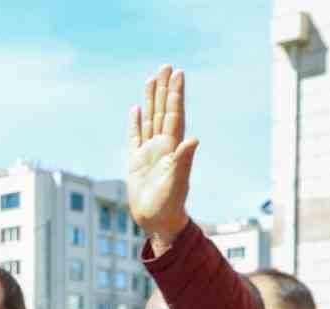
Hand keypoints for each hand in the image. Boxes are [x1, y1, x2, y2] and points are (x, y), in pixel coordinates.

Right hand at [126, 64, 198, 248]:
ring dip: (151, 99)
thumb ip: (183, 160)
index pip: (174, 114)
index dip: (176, 94)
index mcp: (172, 147)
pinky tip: (136, 109)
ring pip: (150, 119)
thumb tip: (194, 140)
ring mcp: (149, 152)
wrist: (157, 221)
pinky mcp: (136, 162)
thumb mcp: (176, 183)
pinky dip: (136, 122)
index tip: (178, 74)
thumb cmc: (168, 205)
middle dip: (164, 89)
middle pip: (163, 110)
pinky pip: (136, 136)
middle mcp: (162, 145)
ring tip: (152, 79)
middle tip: (166, 67)